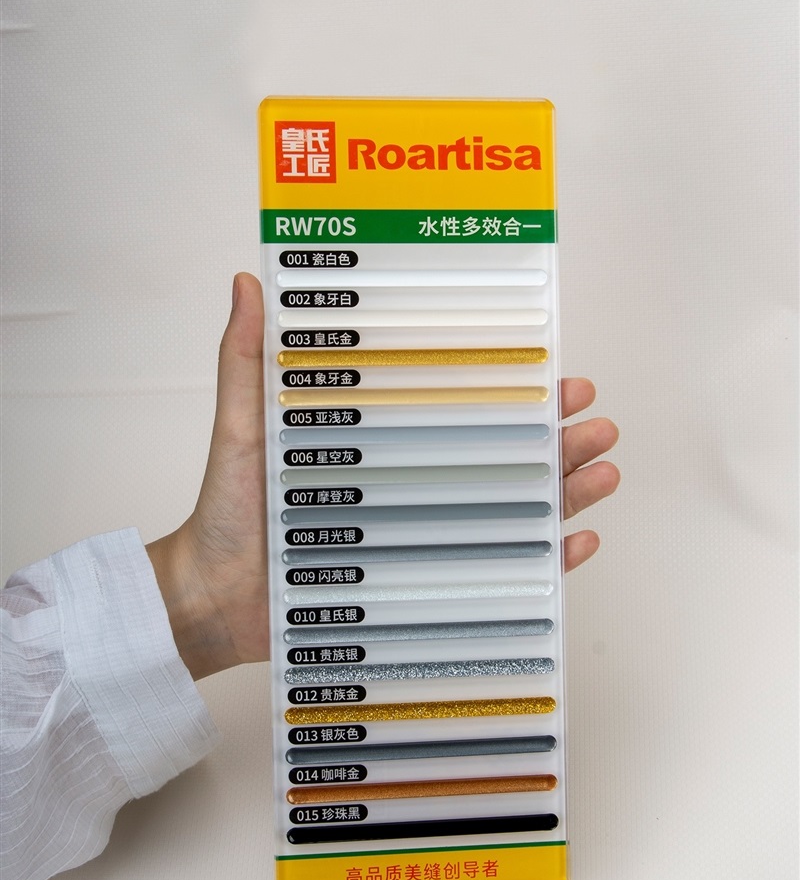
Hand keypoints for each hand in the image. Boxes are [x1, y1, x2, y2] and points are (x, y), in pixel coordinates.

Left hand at [147, 274, 619, 680]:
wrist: (212, 601)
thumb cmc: (224, 514)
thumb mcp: (240, 428)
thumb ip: (245, 360)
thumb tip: (248, 279)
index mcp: (380, 438)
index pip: (459, 406)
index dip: (513, 390)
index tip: (558, 373)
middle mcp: (409, 481)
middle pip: (499, 454)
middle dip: (557, 438)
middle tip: (596, 422)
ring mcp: (420, 533)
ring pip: (510, 507)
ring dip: (564, 490)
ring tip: (604, 471)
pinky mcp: (422, 584)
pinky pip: (497, 572)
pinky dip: (542, 559)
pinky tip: (578, 539)